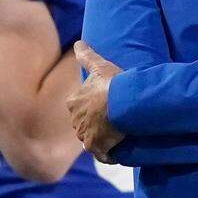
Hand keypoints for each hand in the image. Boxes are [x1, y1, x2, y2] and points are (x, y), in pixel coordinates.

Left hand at [67, 41, 124, 162]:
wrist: (123, 102)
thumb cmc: (111, 83)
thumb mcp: (99, 65)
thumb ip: (87, 55)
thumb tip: (78, 42)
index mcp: (74, 102)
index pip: (78, 107)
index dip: (90, 106)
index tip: (101, 105)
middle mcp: (76, 121)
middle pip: (83, 124)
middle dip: (93, 124)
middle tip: (110, 120)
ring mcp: (85, 135)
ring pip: (91, 139)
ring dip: (100, 139)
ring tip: (115, 134)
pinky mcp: (97, 148)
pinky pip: (102, 155)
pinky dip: (107, 154)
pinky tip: (116, 151)